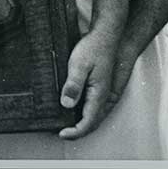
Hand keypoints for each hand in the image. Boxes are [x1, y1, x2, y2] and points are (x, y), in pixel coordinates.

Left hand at [57, 25, 121, 140]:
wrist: (105, 35)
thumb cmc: (94, 47)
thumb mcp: (79, 65)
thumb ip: (73, 85)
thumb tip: (67, 104)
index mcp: (99, 94)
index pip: (89, 122)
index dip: (75, 132)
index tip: (62, 134)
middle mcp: (103, 95)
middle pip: (93, 122)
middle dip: (78, 131)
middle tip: (63, 133)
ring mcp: (103, 91)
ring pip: (94, 115)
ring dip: (82, 123)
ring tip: (66, 125)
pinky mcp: (100, 85)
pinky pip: (93, 105)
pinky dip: (84, 113)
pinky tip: (74, 109)